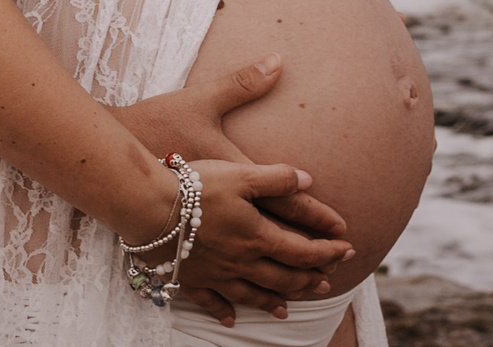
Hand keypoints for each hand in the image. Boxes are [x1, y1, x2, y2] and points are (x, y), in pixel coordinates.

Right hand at [161, 159, 353, 325]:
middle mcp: (241, 262)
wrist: (145, 206)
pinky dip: (224, 312)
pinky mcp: (189, 279)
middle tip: (326, 283)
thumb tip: (308, 180)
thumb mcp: (239, 173)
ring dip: (273, 302)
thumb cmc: (192, 186)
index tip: (347, 250)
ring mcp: (215, 275)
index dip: (328, 252)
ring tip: (286, 310)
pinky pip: (211, 302)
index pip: (303, 251)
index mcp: (257, 237)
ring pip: (252, 294)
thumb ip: (276, 178)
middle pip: (283, 278)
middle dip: (308, 281)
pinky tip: (231, 320)